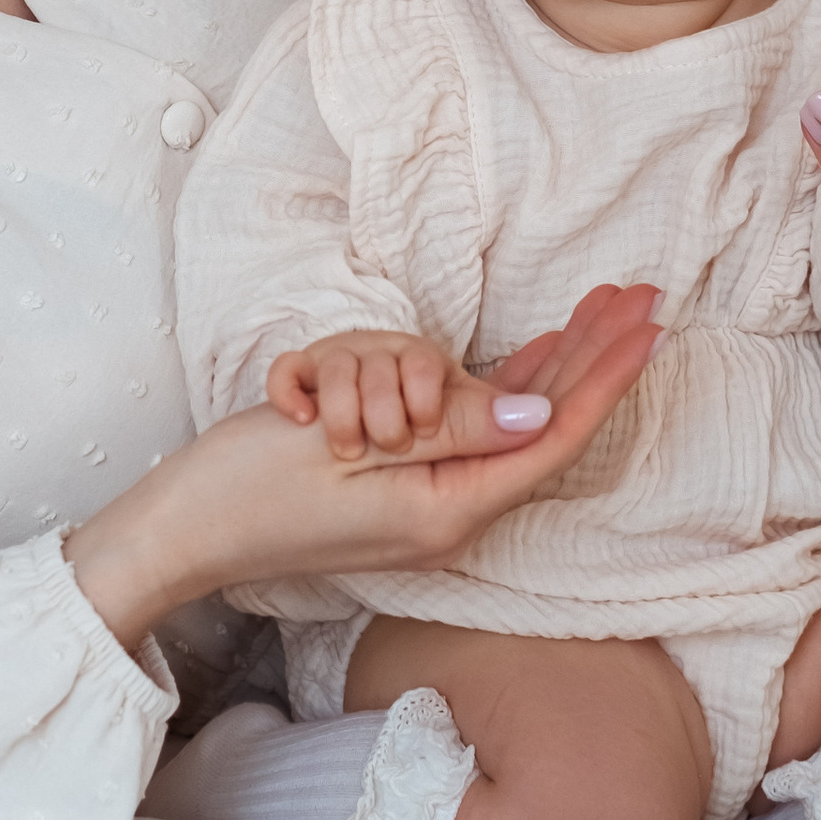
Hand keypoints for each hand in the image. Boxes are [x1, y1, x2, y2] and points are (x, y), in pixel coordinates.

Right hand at [68, 283, 661, 650]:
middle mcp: (441, 495)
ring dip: (384, 372)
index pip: (550, 435)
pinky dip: (361, 376)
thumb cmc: (253, 494)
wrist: (170, 527)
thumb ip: (455, 430)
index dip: (604, 375)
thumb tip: (543, 410)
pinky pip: (396, 393)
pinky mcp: (374, 456)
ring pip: (442, 385)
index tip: (649, 323)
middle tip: (637, 292)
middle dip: (572, 348)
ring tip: (317, 411)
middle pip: (524, 407)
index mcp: (450, 509)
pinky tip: (302, 391)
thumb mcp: (358, 456)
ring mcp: (407, 476)